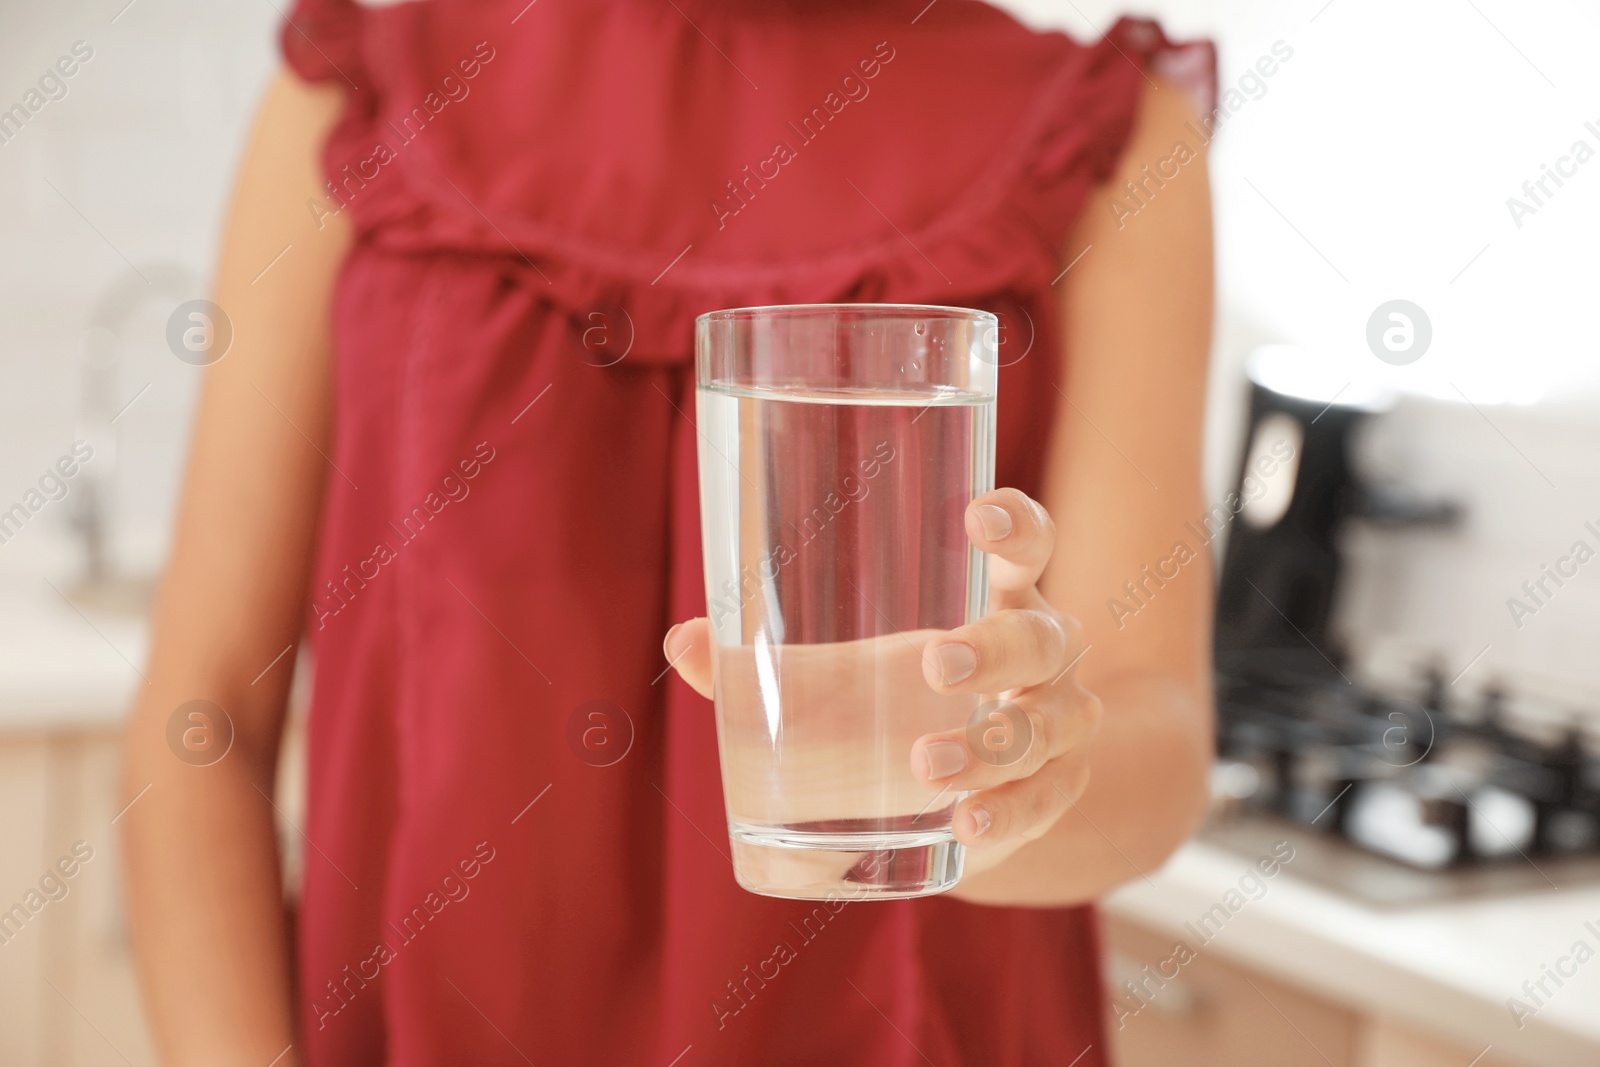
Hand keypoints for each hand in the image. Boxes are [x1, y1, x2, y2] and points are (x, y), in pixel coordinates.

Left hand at [664, 488, 1101, 879]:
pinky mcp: (1053, 792)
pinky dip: (1011, 811)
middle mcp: (1042, 656)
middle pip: (1044, 637)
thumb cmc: (895, 706)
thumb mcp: (837, 677)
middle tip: (936, 665)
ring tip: (928, 766)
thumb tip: (681, 640)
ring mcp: (1056, 725)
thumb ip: (766, 662)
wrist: (968, 793)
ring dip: (994, 746)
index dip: (1016, 525)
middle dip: (997, 648)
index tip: (976, 516)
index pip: (1029, 546)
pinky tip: (968, 821)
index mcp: (996, 599)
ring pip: (1050, 723)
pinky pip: (1046, 799)